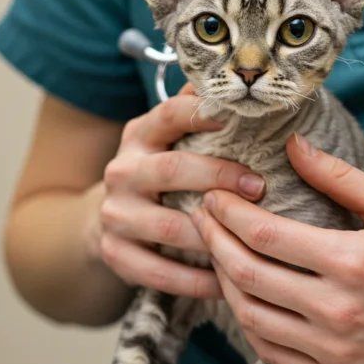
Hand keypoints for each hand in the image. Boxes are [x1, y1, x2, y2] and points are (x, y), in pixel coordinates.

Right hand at [95, 86, 265, 298]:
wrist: (102, 221)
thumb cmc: (157, 174)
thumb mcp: (165, 139)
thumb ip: (193, 112)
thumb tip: (234, 81)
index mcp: (138, 136)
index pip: (167, 115)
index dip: (200, 113)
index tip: (236, 118)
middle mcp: (122, 171)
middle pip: (171, 170)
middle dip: (219, 177)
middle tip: (261, 187)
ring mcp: (115, 215)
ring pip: (168, 227)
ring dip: (214, 235)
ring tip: (253, 240)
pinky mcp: (116, 254)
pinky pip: (161, 272)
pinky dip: (198, 281)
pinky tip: (229, 282)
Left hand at [191, 133, 363, 363]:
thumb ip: (340, 177)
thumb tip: (293, 143)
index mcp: (352, 262)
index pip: (263, 234)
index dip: (228, 212)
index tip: (213, 195)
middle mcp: (337, 311)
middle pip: (247, 275)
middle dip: (213, 241)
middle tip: (201, 218)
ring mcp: (334, 350)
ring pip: (251, 316)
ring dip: (224, 282)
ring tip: (218, 255)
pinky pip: (271, 353)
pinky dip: (249, 323)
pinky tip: (246, 297)